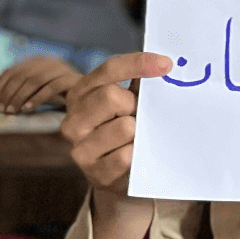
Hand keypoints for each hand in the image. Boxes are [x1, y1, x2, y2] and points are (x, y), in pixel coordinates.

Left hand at [0, 56, 83, 113]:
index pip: (12, 71)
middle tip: (1, 110)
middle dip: (8, 94)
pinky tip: (27, 109)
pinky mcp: (72, 79)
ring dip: (19, 97)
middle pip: (21, 75)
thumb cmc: (58, 98)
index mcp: (37, 61)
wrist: (89, 99)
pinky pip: (51, 87)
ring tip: (12, 112)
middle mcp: (49, 61)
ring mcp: (62, 68)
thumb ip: (19, 92)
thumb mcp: (36, 93)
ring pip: (34, 80)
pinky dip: (37, 98)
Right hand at [60, 52, 172, 195]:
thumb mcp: (125, 103)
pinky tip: (135, 155)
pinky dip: (138, 154)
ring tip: (136, 138)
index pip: (109, 69)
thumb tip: (162, 66)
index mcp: (80, 94)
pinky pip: (126, 156)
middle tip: (139, 116)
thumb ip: (136, 85)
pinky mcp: (95, 173)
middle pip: (111, 96)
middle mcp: (73, 119)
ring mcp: (80, 148)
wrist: (117, 175)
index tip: (166, 64)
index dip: (138, 63)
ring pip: (124, 127)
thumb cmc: (122, 130)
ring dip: (139, 132)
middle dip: (134, 104)